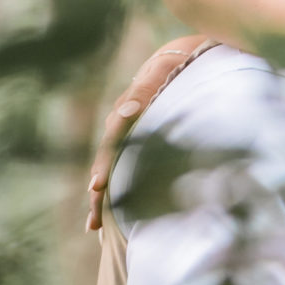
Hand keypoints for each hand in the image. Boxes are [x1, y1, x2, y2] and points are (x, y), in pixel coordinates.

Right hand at [84, 35, 208, 231]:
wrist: (190, 57)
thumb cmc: (180, 63)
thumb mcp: (164, 70)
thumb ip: (146, 88)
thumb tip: (129, 109)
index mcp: (126, 113)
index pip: (110, 145)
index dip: (103, 167)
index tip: (96, 188)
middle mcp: (124, 128)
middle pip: (106, 165)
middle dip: (98, 195)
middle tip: (93, 224)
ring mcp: (134, 137)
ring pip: (114, 172)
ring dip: (104, 199)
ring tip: (95, 228)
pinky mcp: (144, 144)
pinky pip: (127, 171)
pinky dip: (119, 192)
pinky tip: (113, 215)